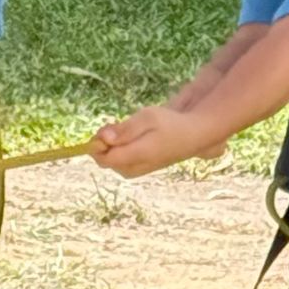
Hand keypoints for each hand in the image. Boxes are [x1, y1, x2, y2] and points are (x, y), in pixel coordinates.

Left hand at [91, 103, 219, 178]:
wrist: (192, 136)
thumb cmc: (170, 123)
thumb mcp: (147, 118)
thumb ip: (125, 129)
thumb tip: (103, 139)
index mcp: (137, 155)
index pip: (104, 159)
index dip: (97, 145)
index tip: (106, 128)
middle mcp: (136, 168)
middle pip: (106, 161)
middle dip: (104, 145)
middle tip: (116, 125)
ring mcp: (139, 171)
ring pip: (113, 163)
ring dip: (113, 148)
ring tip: (126, 131)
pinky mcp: (142, 170)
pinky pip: (122, 163)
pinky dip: (120, 151)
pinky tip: (131, 139)